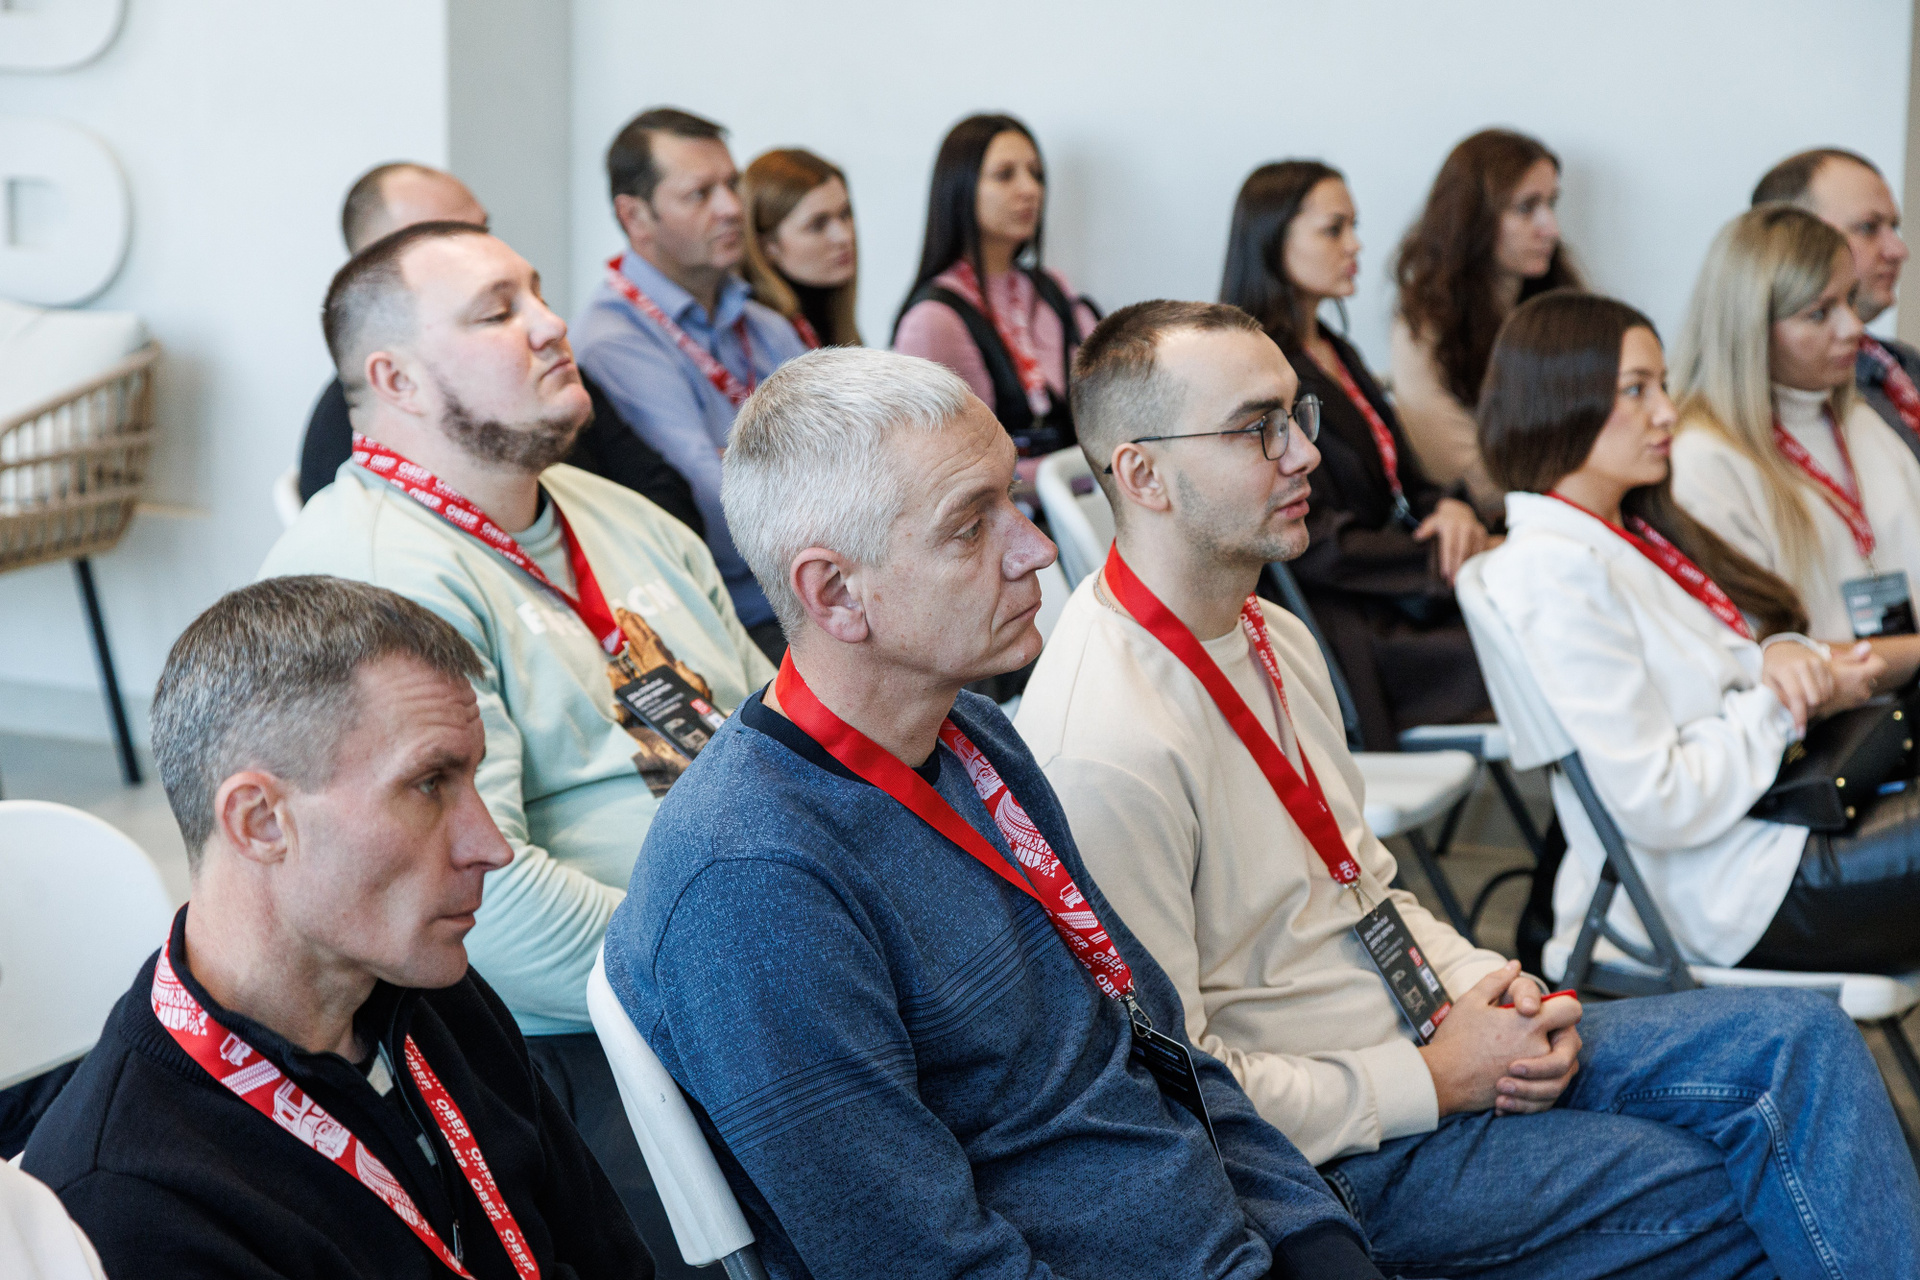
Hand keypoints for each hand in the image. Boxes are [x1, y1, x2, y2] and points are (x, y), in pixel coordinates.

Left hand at [1412, 498, 1490, 583]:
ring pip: (1472, 552)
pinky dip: (1475, 561)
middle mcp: (1464, 527)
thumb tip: (1417, 536)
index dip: (1447, 562)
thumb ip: (1425, 529)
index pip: (1449, 547)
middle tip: (1453, 582)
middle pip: (1461, 552)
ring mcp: (1475, 530)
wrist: (1459, 510)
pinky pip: (1480, 549)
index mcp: (1450, 525)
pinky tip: (1471, 571)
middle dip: (1457, 568)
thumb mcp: (1432, 521)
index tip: (1445, 574)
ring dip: (1466, 567)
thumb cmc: (1443, 520)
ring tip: (1460, 580)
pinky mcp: (1482, 533)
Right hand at [1416, 961, 1583, 1116]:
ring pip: (1566, 1068)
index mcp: (1529, 1023)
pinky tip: (1524, 1079)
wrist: (1443, 1078)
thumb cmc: (1456, 1039)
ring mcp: (1537, 1075)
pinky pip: (1552, 1092)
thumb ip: (1497, 981)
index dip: (1565, 1005)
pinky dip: (1545, 1086)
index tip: (1554, 1009)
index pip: (1570, 1010)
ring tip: (1532, 1055)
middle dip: (1563, 1035)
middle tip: (1543, 1033)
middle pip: (1573, 1041)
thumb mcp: (1471, 1001)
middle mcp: (1539, 1048)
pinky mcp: (1530, 1094)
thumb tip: (1514, 966)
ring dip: (1556, 1061)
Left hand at [1761, 640, 1834, 734]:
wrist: (1783, 647)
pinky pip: (1831, 688)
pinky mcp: (1826, 664)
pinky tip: (1813, 696)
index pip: (1797, 697)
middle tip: (1800, 714)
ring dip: (1817, 705)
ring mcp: (1817, 663)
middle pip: (1814, 699)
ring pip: (1825, 695)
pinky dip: (1824, 697)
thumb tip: (1790, 714)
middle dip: (1809, 711)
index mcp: (1785, 670)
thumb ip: (1777, 697)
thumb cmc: (1773, 668)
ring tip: (1805, 704)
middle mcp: (1803, 665)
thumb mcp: (1767, 682)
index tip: (1800, 731)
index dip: (1799, 716)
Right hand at [1823, 640, 1885, 713]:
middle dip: (1861, 669)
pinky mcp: (1852, 705)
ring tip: (1839, 675)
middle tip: (1844, 665)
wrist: (1808, 700)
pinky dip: (1851, 688)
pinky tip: (1837, 685)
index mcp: (1861, 676)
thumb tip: (1867, 646)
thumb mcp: (1833, 662)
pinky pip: (1857, 693)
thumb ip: (1854, 655)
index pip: (1880, 665)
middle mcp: (1863, 689)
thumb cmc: (1817, 679)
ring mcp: (1858, 699)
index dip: (1872, 659)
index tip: (1859, 658)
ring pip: (1864, 685)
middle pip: (1872, 675)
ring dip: (1856, 679)